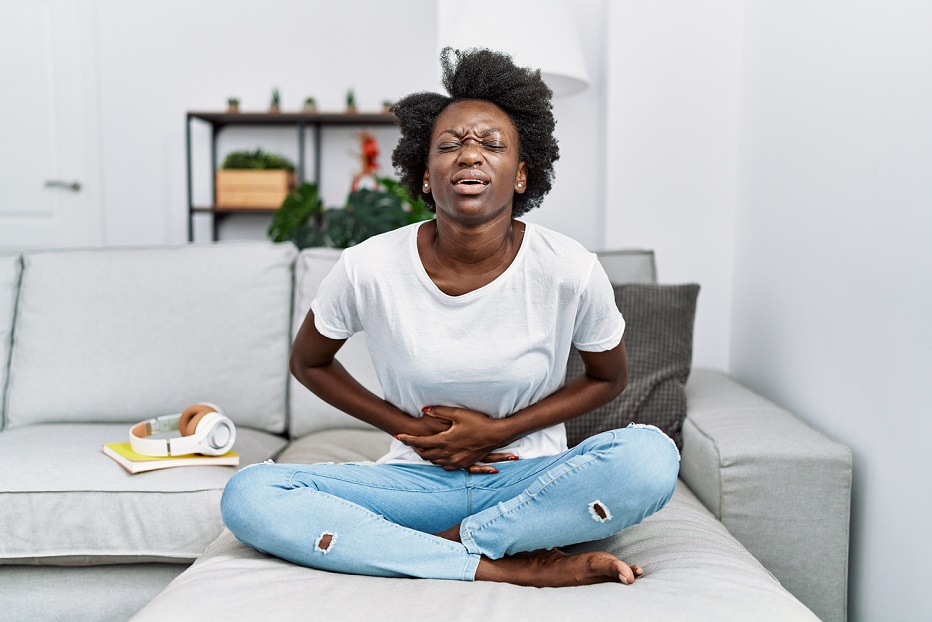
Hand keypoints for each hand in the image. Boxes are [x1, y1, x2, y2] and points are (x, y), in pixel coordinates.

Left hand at [396, 406, 515, 473]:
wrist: (496, 435)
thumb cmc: (478, 422)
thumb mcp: (458, 413)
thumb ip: (439, 411)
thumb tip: (424, 410)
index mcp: (445, 441)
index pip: (419, 442)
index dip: (407, 439)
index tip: (398, 436)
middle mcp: (448, 454)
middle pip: (425, 454)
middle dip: (415, 448)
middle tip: (410, 440)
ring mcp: (456, 461)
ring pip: (434, 461)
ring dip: (427, 455)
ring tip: (422, 447)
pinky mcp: (463, 464)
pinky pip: (445, 466)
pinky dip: (439, 461)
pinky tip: (439, 455)